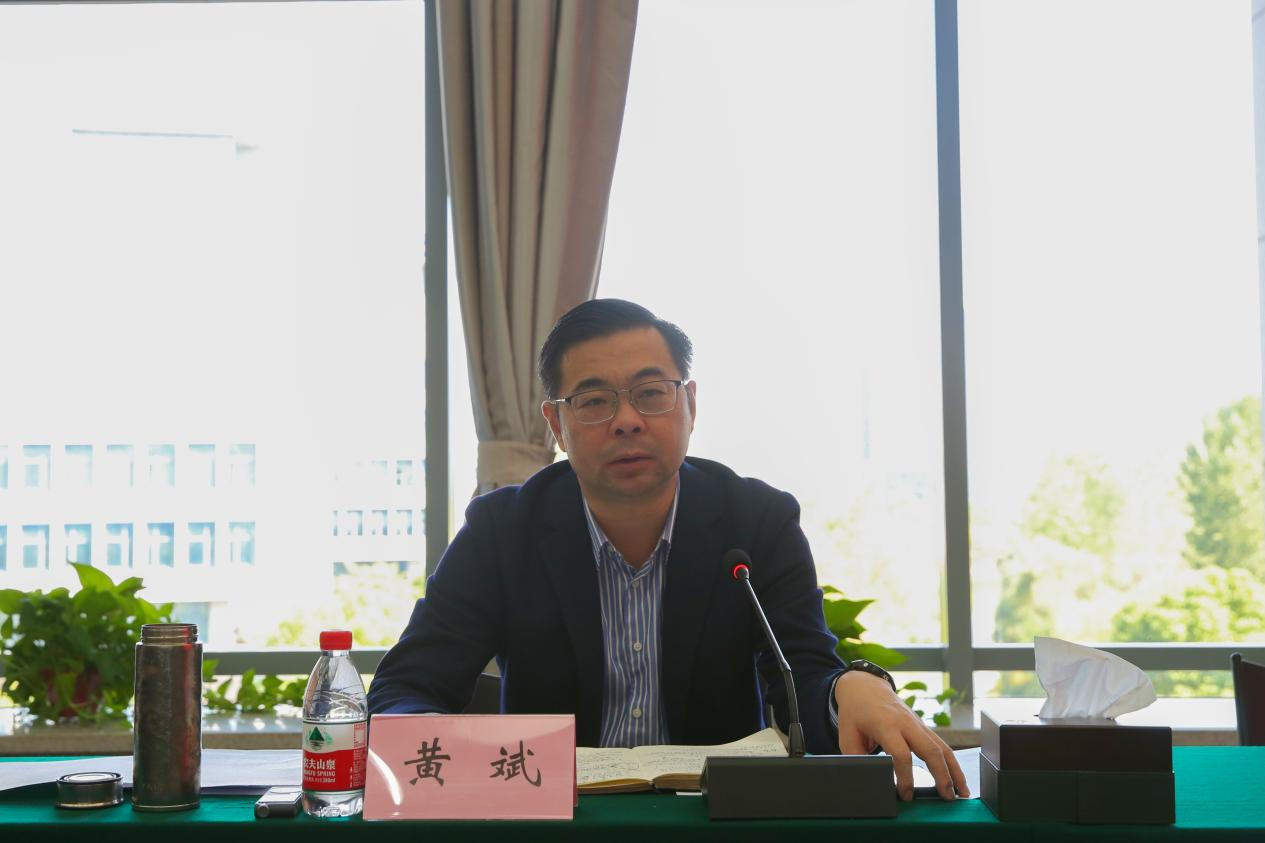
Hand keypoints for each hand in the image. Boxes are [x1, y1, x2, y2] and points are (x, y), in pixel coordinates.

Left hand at [834, 670, 968, 801]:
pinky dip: (952, 764)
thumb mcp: (847, 734)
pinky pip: (942, 745)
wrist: (865, 687)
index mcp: (886, 724)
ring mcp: (918, 724)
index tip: (906, 795)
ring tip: (962, 794)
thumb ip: (857, 758)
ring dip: (954, 771)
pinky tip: (958, 780)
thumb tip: (866, 780)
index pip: (902, 754)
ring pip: (942, 747)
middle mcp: (906, 723)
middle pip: (930, 750)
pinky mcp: (923, 728)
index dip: (905, 777)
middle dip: (941, 775)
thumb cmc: (855, 712)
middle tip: (946, 798)